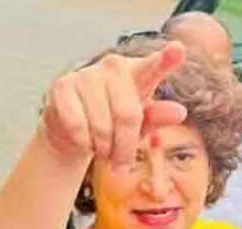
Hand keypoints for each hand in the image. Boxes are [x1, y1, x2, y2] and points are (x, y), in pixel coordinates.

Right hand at [39, 40, 187, 170]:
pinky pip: (77, 125)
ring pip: (101, 125)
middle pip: (128, 115)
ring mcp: (86, 73)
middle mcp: (113, 66)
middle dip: (124, 148)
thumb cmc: (114, 124)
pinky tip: (84, 140)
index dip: (167, 59)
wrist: (73, 131)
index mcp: (139, 72)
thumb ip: (157, 117)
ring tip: (102, 151)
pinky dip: (83, 142)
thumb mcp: (140, 125)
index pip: (155, 66)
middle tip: (121, 165)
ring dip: (103, 149)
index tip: (178, 49)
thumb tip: (179, 112)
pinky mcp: (63, 86)